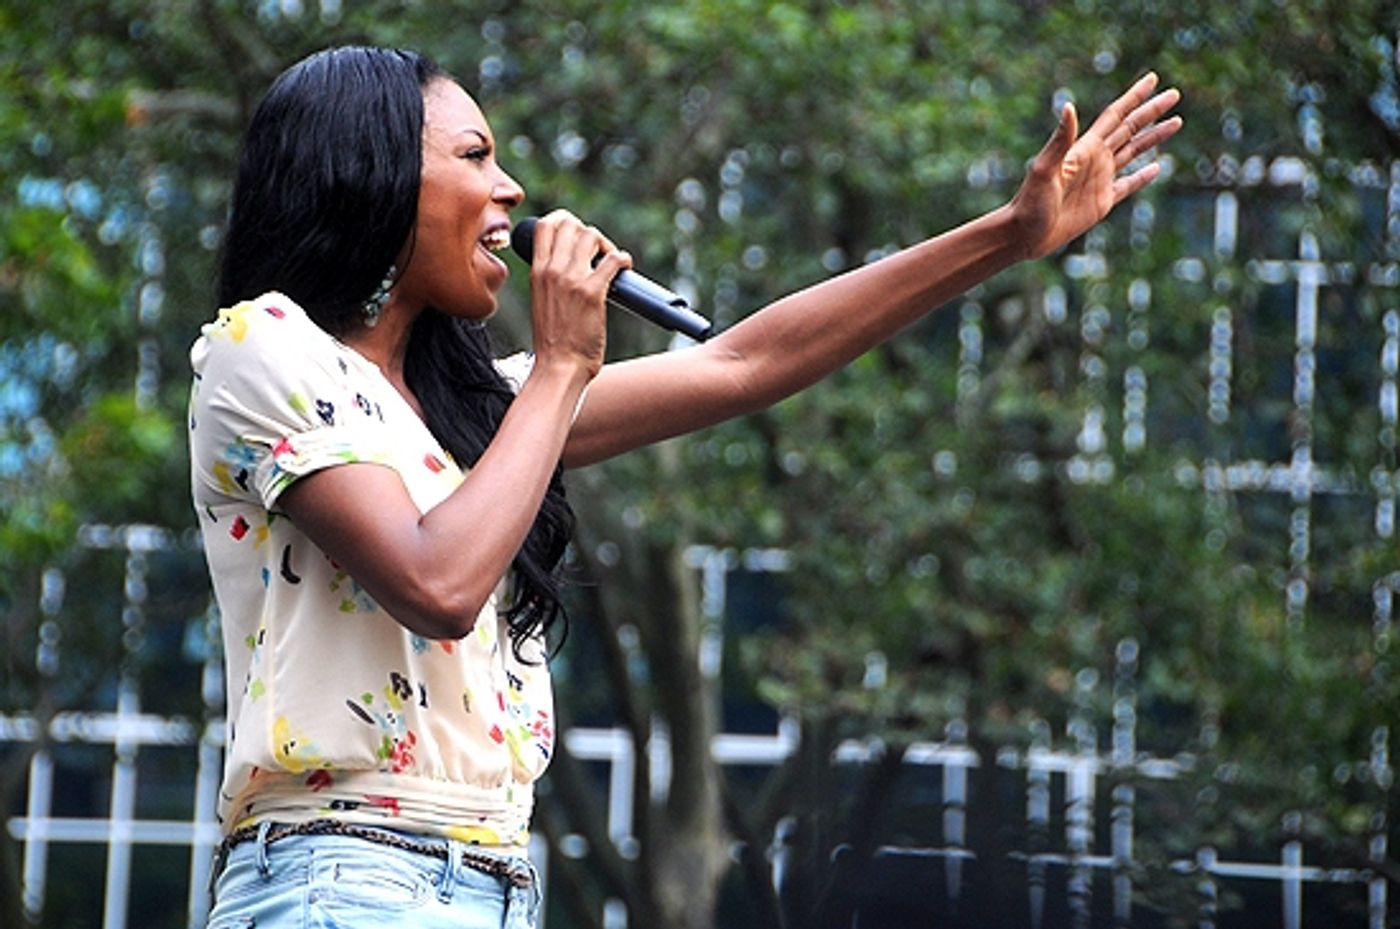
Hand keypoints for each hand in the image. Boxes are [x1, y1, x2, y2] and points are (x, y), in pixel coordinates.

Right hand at [526, 210, 631, 378]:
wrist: (559, 367)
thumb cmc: (554, 341)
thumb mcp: (541, 301)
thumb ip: (551, 280)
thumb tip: (570, 266)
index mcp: (537, 272)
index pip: (545, 226)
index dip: (565, 222)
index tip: (577, 238)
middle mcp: (552, 271)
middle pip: (570, 224)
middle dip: (588, 232)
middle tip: (598, 252)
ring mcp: (571, 280)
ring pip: (591, 235)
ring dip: (606, 245)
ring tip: (610, 263)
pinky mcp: (592, 293)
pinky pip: (613, 260)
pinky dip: (623, 259)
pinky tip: (624, 268)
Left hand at [1009, 72, 1182, 259]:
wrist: (1023, 235)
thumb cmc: (1029, 203)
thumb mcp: (1044, 170)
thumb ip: (1060, 140)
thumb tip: (1068, 105)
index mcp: (1085, 149)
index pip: (1115, 116)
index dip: (1134, 97)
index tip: (1152, 79)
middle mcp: (1095, 160)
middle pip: (1130, 129)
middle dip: (1152, 111)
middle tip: (1175, 94)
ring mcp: (1100, 180)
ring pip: (1134, 152)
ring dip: (1154, 138)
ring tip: (1176, 122)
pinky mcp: (1102, 202)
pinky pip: (1128, 185)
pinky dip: (1144, 176)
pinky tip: (1158, 167)